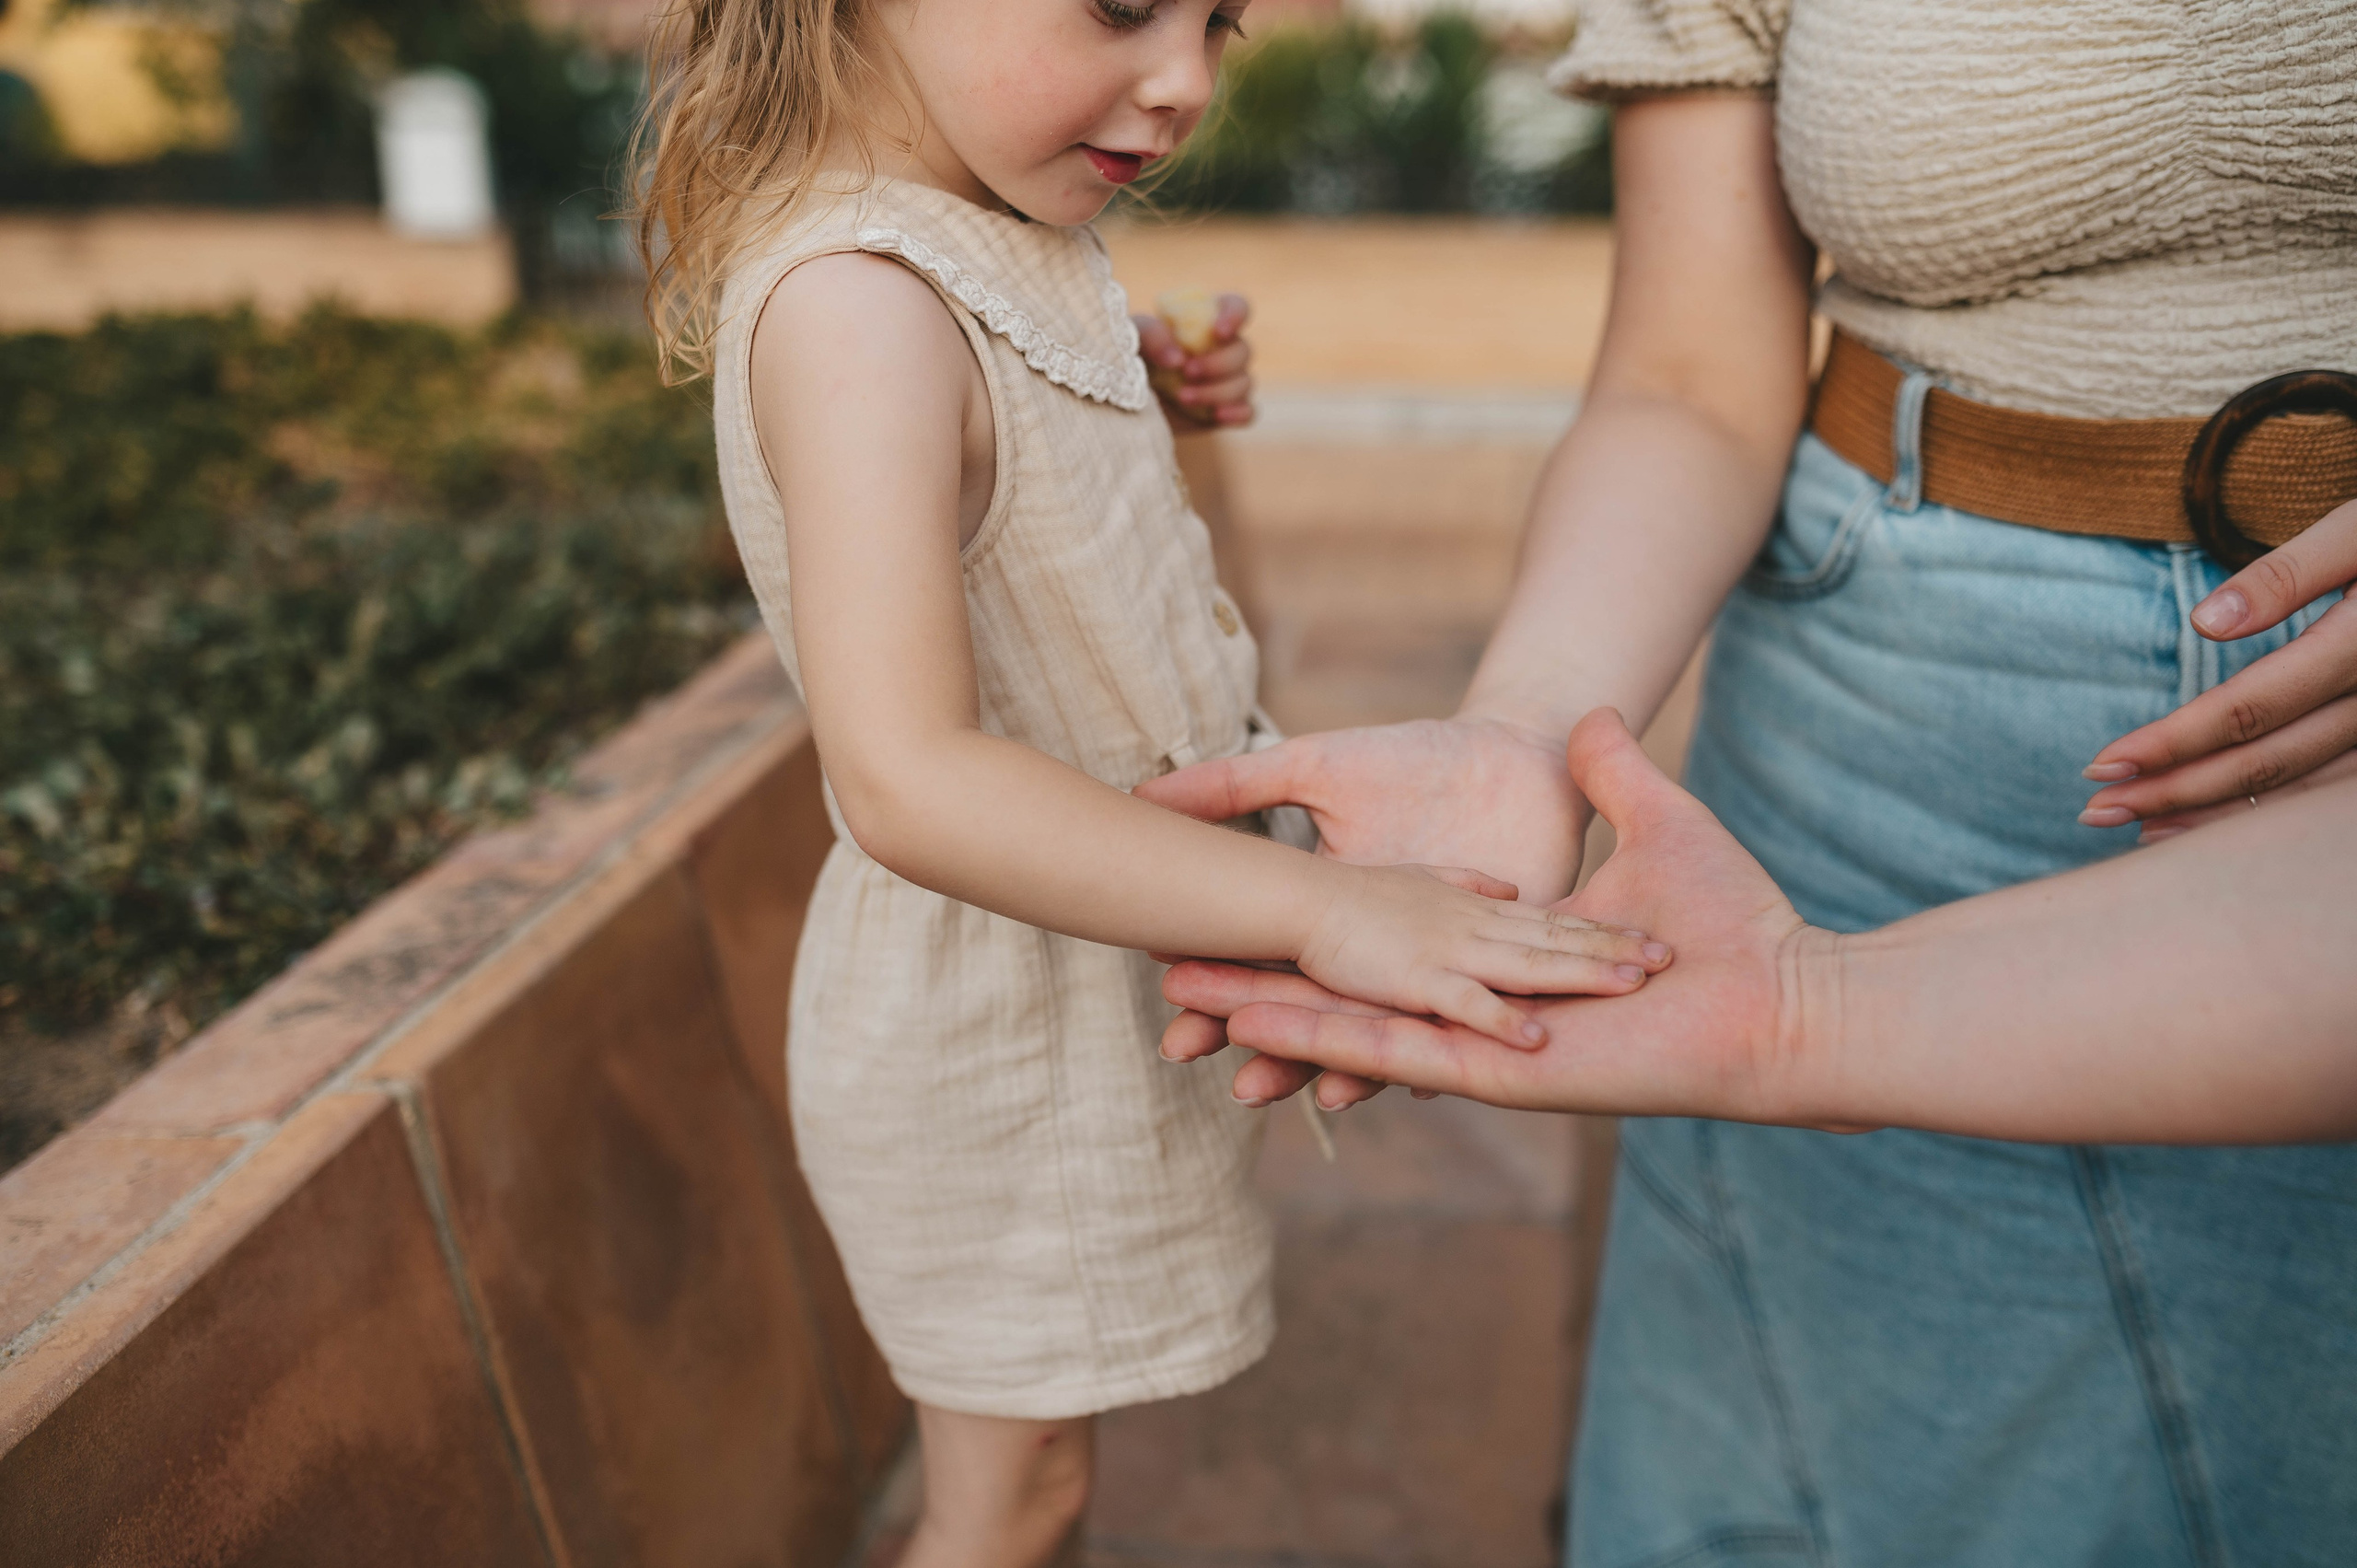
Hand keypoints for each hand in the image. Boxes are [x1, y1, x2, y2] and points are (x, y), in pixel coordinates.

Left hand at [1134, 293, 1254, 430]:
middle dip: (1217, 363)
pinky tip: (1218, 415)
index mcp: (1205, 321)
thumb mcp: (1130, 337)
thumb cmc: (1127, 358)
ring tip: (1182, 397)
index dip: (1235, 316)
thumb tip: (1178, 358)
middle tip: (1186, 372)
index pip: (1237, 307)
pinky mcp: (1224, 411)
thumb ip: (1151, 334)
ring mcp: (1226, 382)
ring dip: (1217, 391)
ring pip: (1245, 383)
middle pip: (1243, 350)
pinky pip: (1248, 412)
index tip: (1217, 332)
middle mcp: (1221, 349)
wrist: (1123, 403)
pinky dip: (1238, 413)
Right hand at [1163, 710, 1840, 1125]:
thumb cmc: (1716, 900)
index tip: (1197, 948)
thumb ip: (1606, 764)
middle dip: (1247, 1013)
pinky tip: (1274, 1045)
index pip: (1352, 957)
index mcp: (1468, 952)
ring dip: (1271, 1032)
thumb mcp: (1637, 806)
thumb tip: (1580, 714)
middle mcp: (1463, 1005)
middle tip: (1161, 1014)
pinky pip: (1415, 1056)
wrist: (1770, 977)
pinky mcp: (1513, 1072)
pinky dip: (1343, 1050)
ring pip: (1352, 1037)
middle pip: (1333, 1006)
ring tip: (1185, 1033)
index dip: (1279, 957)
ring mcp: (1482, 1044)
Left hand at [2082, 497, 2356, 837]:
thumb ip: (2288, 572)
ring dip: (2218, 815)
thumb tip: (2208, 623)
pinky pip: (2332, 787)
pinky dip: (2273, 812)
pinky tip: (2219, 821)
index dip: (2171, 742)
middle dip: (2177, 792)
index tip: (2100, 763)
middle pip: (2268, 761)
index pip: (2250, 709)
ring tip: (2139, 833)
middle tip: (2093, 813)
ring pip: (2301, 788)